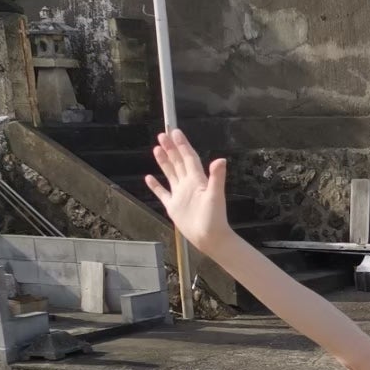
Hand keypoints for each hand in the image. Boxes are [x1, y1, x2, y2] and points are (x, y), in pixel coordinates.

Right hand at [145, 129, 233, 250]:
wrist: (210, 238)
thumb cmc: (215, 218)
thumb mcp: (215, 195)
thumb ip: (217, 177)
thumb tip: (221, 160)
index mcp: (197, 180)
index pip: (189, 158)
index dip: (182, 145)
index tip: (175, 132)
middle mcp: (188, 185)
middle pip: (178, 162)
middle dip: (171, 148)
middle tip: (162, 134)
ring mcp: (180, 195)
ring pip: (170, 173)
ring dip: (164, 161)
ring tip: (157, 148)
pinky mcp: (173, 206)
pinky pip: (162, 193)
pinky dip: (155, 185)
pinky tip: (149, 178)